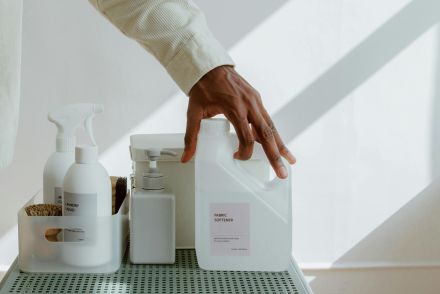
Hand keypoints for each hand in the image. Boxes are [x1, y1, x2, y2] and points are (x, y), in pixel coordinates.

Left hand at [181, 65, 295, 178]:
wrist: (209, 67)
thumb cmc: (203, 88)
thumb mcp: (194, 112)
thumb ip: (191, 136)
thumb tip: (186, 157)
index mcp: (235, 108)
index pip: (246, 137)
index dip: (244, 152)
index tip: (236, 157)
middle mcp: (250, 105)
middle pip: (267, 134)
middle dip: (275, 155)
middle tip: (282, 172)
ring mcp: (256, 101)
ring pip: (271, 127)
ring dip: (281, 145)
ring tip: (290, 160)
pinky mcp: (257, 100)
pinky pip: (268, 119)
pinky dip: (274, 133)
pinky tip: (279, 144)